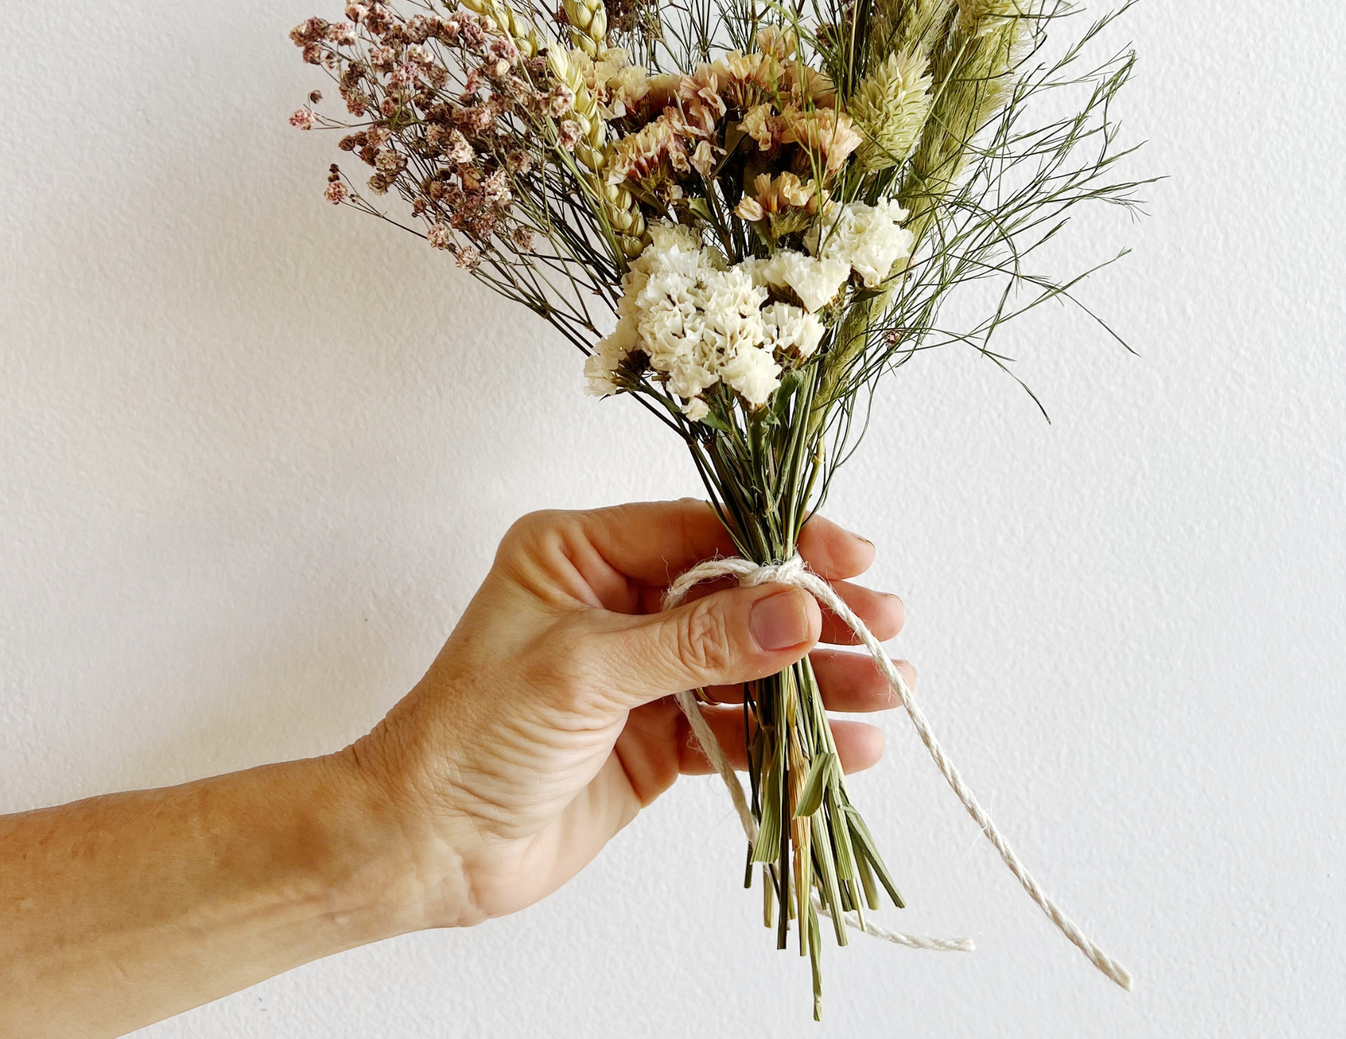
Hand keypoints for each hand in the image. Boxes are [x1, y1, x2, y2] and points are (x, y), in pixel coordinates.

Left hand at [348, 498, 911, 926]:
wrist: (422, 850)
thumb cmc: (471, 737)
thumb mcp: (585, 671)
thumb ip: (696, 641)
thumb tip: (797, 610)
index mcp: (582, 552)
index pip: (702, 530)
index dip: (781, 543)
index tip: (853, 563)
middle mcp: (616, 600)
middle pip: (736, 596)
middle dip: (812, 616)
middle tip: (886, 631)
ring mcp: (640, 671)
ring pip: (745, 663)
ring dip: (814, 679)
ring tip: (888, 693)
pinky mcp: (654, 736)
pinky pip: (734, 726)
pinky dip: (787, 736)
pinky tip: (845, 748)